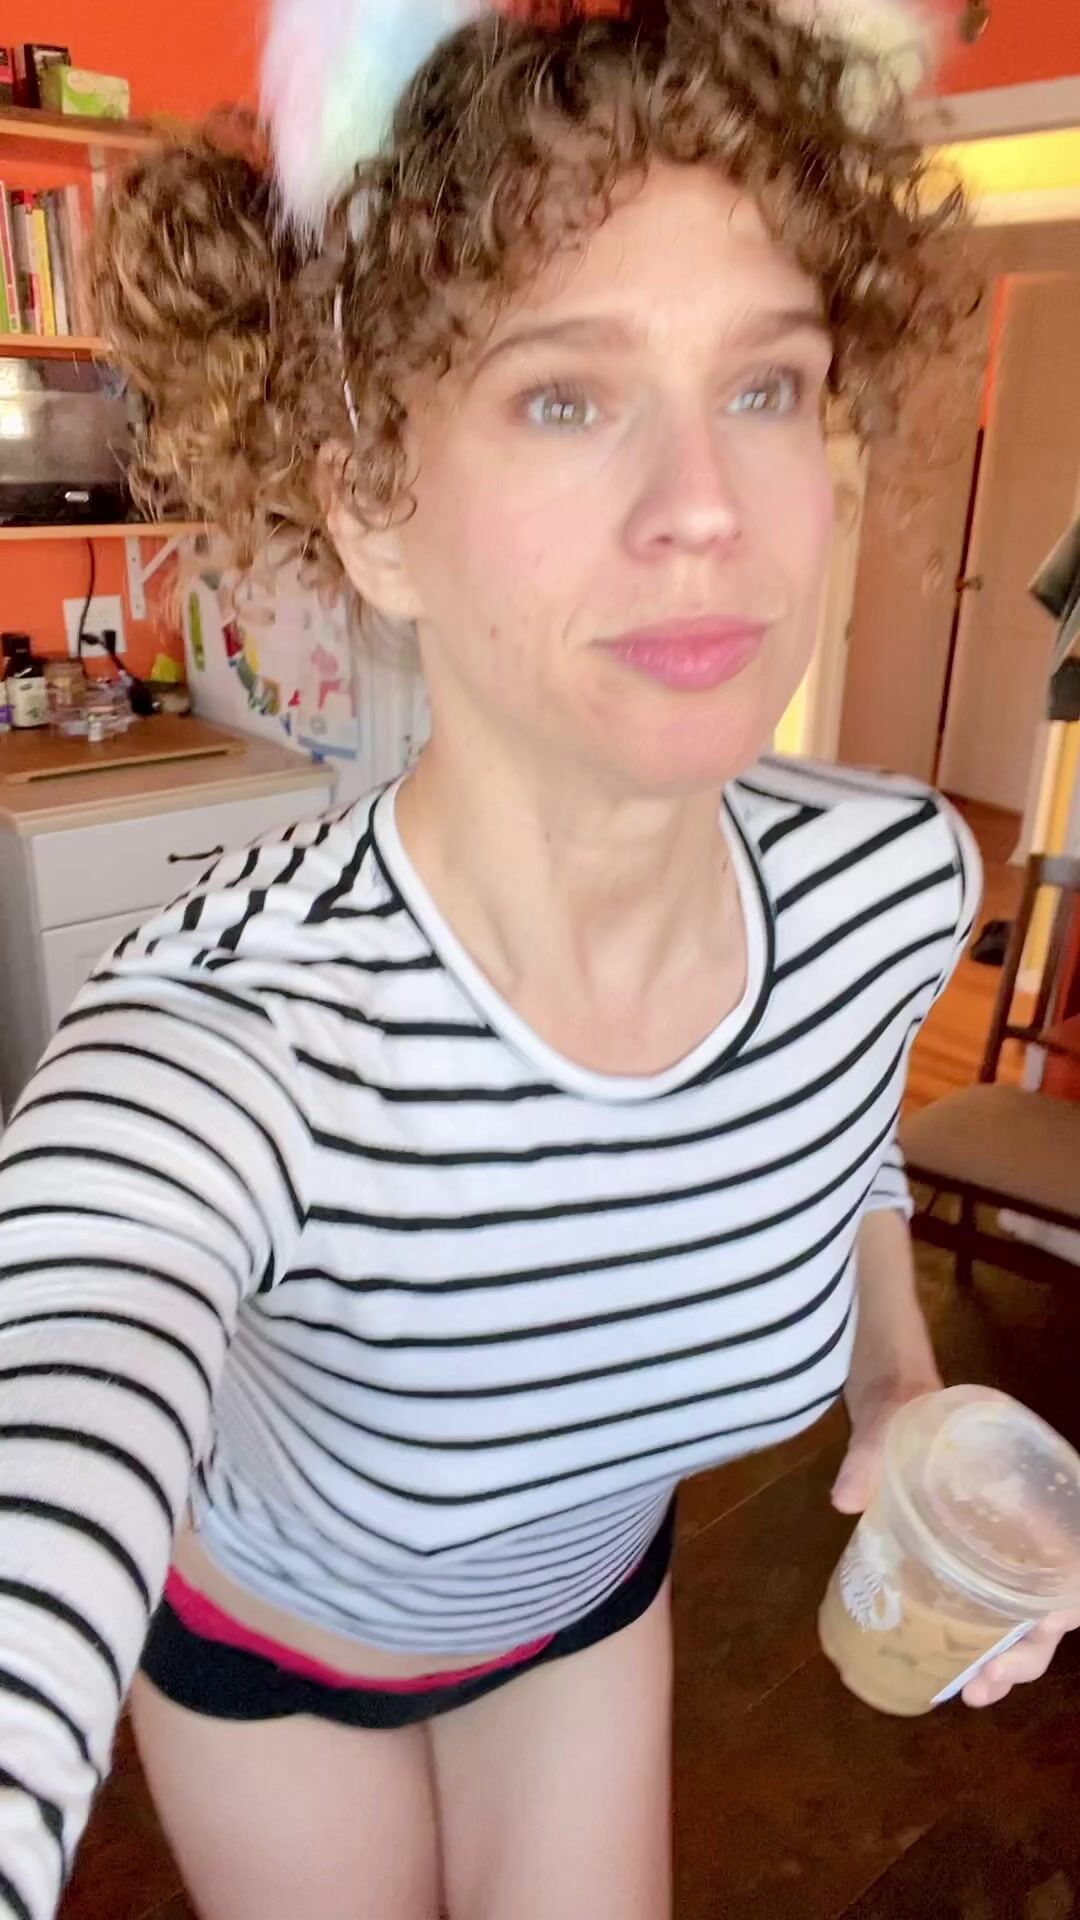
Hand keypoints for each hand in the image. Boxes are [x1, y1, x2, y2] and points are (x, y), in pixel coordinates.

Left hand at [831, 1376, 1079, 1711]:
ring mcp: (997, 1548)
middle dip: (1024, 1653)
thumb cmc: (908, 1404)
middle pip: (1047, 1605)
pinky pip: (986, 1610)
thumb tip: (846, 1499)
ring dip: (1004, 1659)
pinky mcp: (965, 1558)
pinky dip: (978, 1644)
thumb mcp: (889, 1417)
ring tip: (969, 1693)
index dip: (1062, 1606)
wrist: (894, 1394)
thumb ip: (869, 1455)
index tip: (1039, 1634)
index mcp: (1026, 1490)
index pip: (1068, 1563)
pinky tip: (953, 1671)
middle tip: (983, 1686)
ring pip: (1021, 1617)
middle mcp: (1024, 1527)